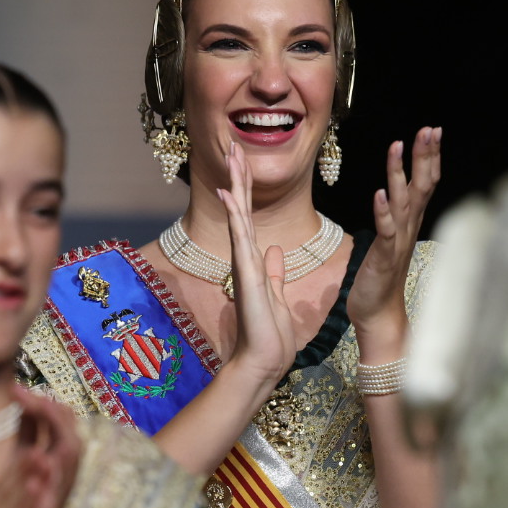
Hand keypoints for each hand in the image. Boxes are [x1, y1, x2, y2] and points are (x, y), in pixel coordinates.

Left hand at [0, 387, 83, 507]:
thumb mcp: (20, 473)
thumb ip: (25, 442)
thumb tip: (24, 409)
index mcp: (52, 465)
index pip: (58, 424)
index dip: (42, 402)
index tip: (16, 386)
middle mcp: (60, 477)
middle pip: (68, 432)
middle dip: (50, 410)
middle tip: (26, 393)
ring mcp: (57, 497)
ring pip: (68, 459)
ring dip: (58, 435)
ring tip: (41, 412)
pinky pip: (53, 496)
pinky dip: (49, 478)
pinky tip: (41, 460)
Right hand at [218, 144, 294, 388]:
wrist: (263, 363)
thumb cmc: (271, 336)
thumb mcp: (278, 296)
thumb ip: (275, 273)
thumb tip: (275, 250)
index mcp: (254, 262)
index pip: (249, 218)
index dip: (246, 190)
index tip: (243, 162)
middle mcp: (244, 258)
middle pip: (240, 209)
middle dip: (238, 176)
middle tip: (232, 144)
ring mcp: (242, 265)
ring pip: (238, 215)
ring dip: (235, 184)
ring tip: (231, 154)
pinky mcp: (245, 275)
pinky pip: (240, 238)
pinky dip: (235, 215)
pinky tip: (229, 194)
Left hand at [347, 127, 441, 339]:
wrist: (379, 315)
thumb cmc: (382, 278)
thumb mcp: (391, 240)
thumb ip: (396, 216)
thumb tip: (395, 193)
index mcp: (412, 222)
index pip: (426, 183)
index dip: (430, 157)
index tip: (433, 131)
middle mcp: (409, 228)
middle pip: (422, 186)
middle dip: (425, 156)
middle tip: (429, 129)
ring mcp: (397, 241)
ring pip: (402, 201)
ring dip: (400, 173)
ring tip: (397, 146)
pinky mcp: (383, 256)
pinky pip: (385, 230)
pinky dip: (383, 211)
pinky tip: (379, 193)